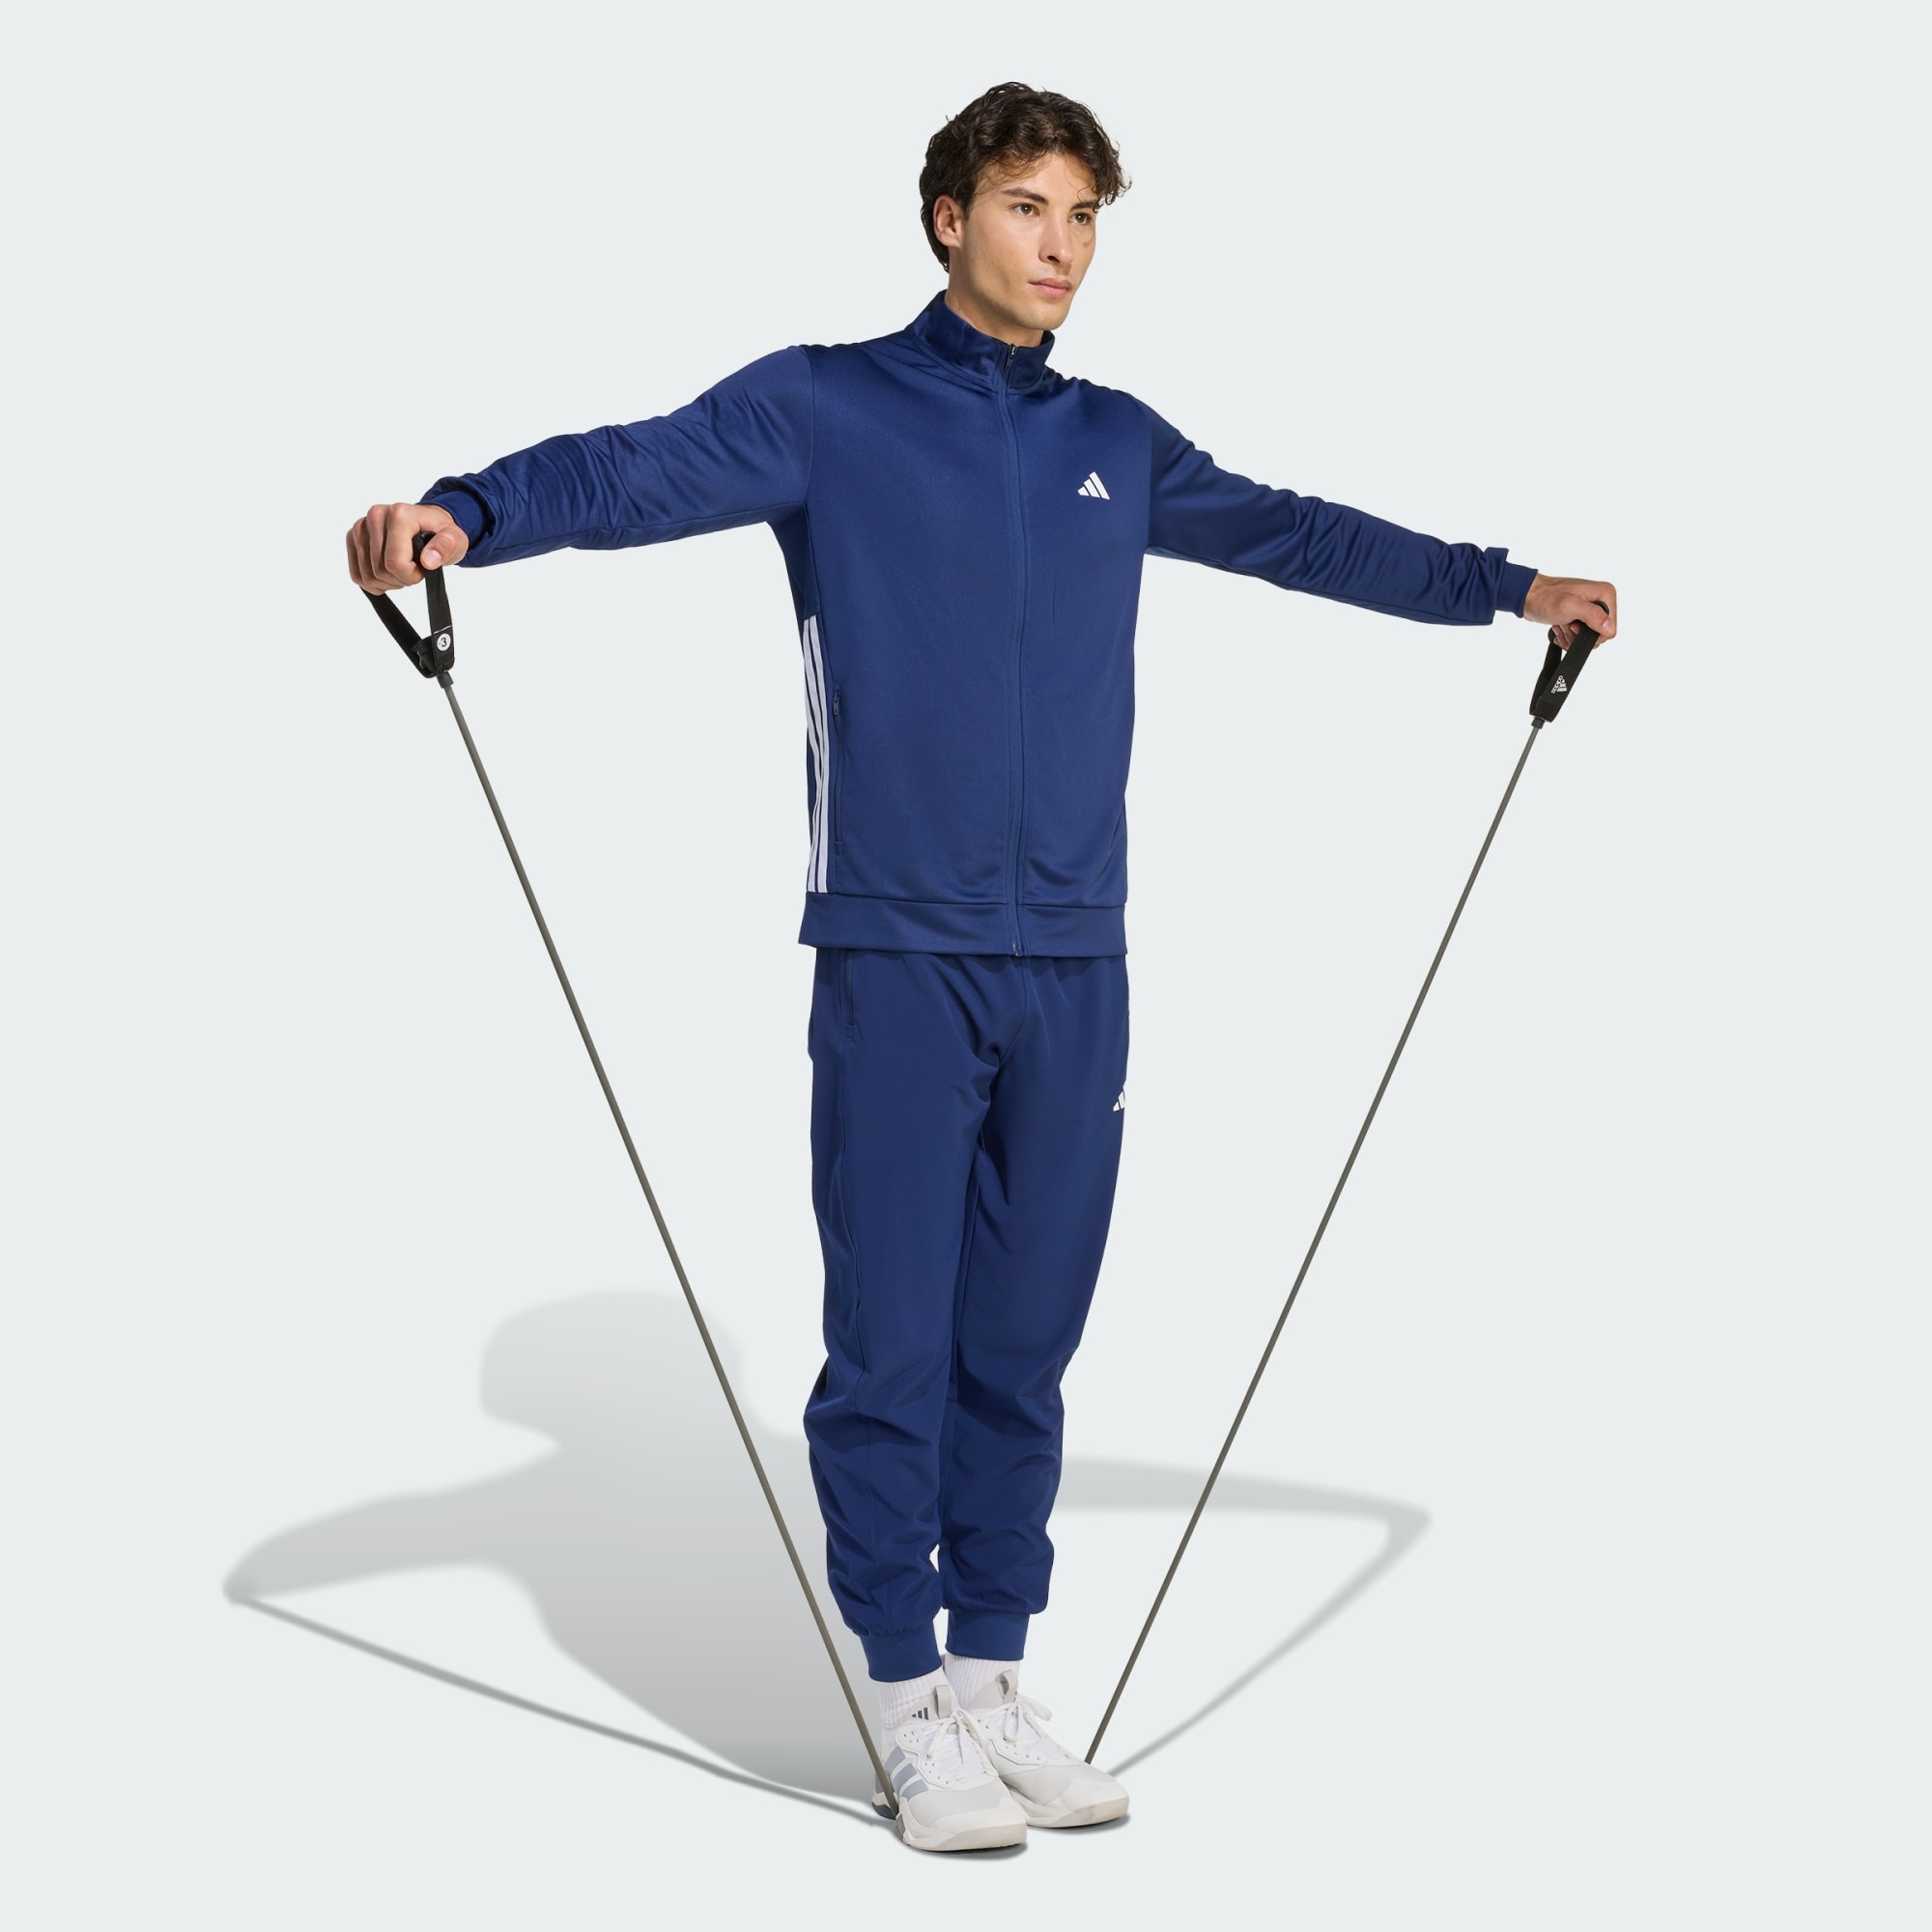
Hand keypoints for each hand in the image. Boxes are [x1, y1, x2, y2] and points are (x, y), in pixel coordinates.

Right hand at [346, 501, 467, 591]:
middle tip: (414, 568)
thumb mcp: (455, 539)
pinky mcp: (352, 538)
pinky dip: (373, 582)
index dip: (411, 575)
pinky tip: (388, 573)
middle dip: (400, 579)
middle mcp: (375, 515)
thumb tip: (429, 560)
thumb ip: (446, 546)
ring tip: (402, 568)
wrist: (427, 524)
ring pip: (367, 577)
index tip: (423, 567)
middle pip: (380, 572)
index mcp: (399, 514)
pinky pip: (356, 575)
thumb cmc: (439, 532)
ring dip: (387, 582)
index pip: (395, 563)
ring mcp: (361, 527)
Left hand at [1524, 573, 1616, 647]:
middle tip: (1566, 623)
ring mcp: (1590, 609)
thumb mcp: (1569, 606)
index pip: (1610, 629)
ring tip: (1560, 623)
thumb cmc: (1545, 597)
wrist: (1528, 596)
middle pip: (1598, 635)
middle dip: (1578, 635)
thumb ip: (1592, 616)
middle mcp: (1601, 600)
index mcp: (1605, 594)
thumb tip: (1609, 629)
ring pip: (1587, 638)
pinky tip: (1559, 627)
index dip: (1590, 633)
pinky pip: (1579, 637)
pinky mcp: (1580, 616)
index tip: (1575, 624)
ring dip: (1570, 636)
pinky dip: (1566, 636)